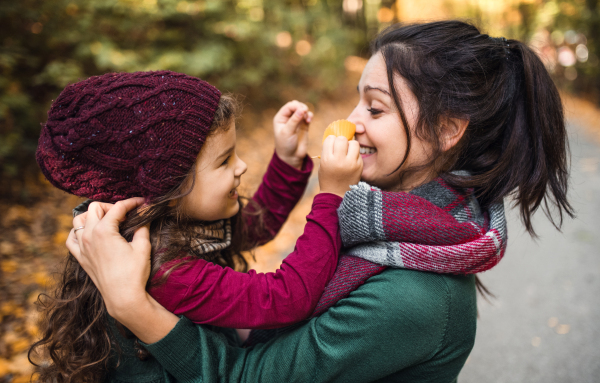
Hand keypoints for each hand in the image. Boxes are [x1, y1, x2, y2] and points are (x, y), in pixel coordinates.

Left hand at [66, 198, 150, 319]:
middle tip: (124, 214)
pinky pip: (71, 239)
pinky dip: (78, 232)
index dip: (132, 202)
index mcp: (104, 230)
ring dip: (93, 216)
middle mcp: (89, 236)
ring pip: (79, 220)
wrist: (123, 297)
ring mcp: (82, 247)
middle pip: (95, 208)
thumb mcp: (143, 247)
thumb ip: (142, 227)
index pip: (118, 207)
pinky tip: (89, 233)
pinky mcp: (80, 258)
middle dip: (111, 206)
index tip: (142, 203)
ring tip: (107, 221)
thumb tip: (145, 216)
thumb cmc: (134, 273)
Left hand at [273, 100, 312, 169]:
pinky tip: (309, 120)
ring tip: (307, 119)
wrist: (291, 157)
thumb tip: (302, 109)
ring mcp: (296, 121)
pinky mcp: (304, 125)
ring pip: (303, 110)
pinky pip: (308, 116)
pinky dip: (310, 115)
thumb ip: (294, 120)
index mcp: (280, 118)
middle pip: (296, 105)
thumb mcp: (287, 132)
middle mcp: (288, 118)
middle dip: (301, 107)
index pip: (289, 106)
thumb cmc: (285, 145)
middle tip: (305, 112)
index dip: (296, 106)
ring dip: (306, 112)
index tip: (302, 110)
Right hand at [318, 136, 362, 197]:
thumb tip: (337, 135)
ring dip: (350, 145)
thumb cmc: (327, 176)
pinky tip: (351, 161)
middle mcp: (339, 160)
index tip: (332, 145)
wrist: (336, 194)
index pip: (330, 139)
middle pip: (342, 139)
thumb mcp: (323, 163)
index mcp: (327, 159)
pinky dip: (355, 154)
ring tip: (347, 152)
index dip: (331, 140)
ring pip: (354, 143)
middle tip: (340, 147)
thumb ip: (328, 150)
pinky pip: (358, 153)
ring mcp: (351, 163)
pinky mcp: (359, 166)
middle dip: (341, 141)